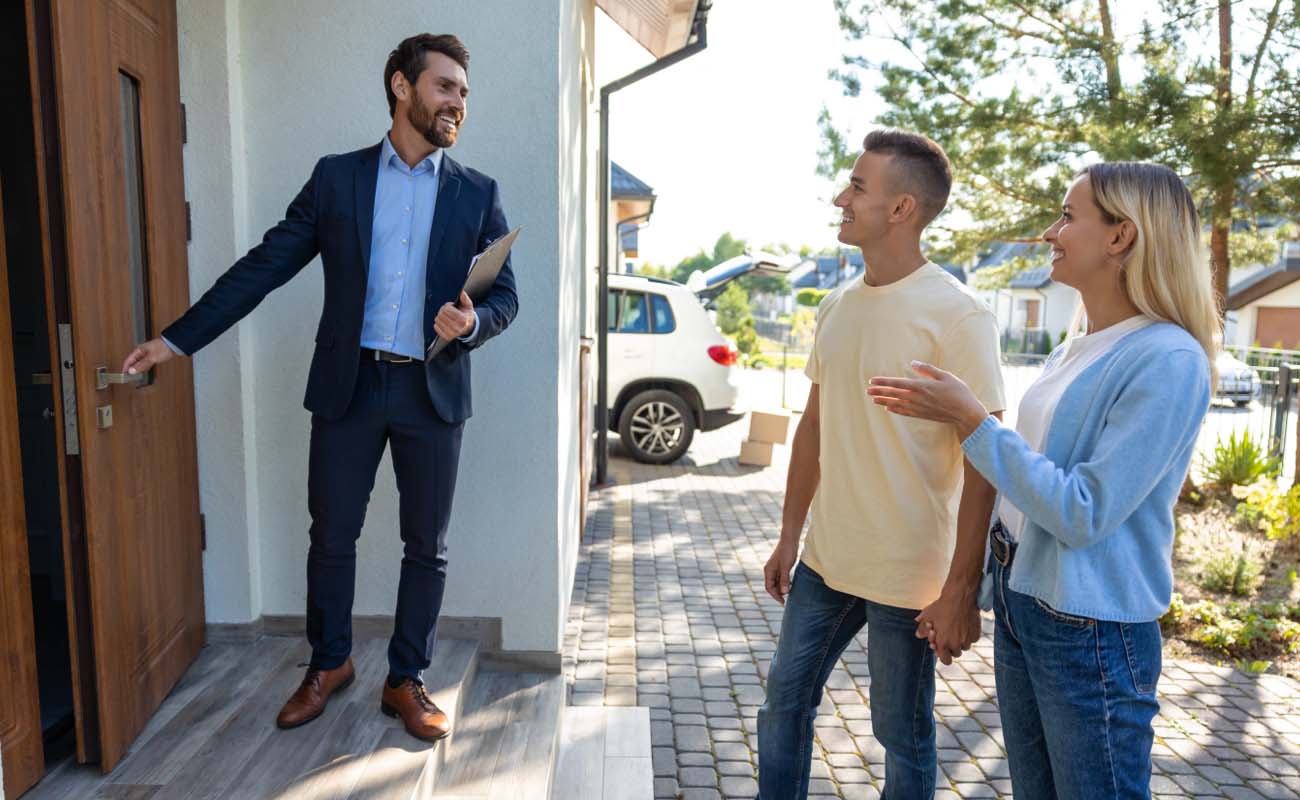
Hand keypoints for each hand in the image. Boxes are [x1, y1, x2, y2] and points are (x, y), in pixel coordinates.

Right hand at [121, 338, 175, 375]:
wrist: (174, 344)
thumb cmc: (163, 348)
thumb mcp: (151, 358)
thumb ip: (141, 365)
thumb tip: (132, 371)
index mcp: (139, 350)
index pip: (128, 360)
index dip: (125, 368)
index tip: (123, 375)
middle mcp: (141, 352)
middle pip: (133, 362)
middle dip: (130, 369)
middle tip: (129, 378)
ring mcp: (146, 354)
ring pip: (138, 363)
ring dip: (136, 369)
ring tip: (135, 376)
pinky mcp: (152, 356)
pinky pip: (144, 363)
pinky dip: (142, 367)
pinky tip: (143, 371)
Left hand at [434, 291, 475, 339]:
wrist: (468, 327)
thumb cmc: (466, 315)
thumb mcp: (468, 306)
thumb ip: (465, 299)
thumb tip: (461, 292)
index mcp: (463, 319)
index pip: (447, 309)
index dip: (448, 305)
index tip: (451, 306)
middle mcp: (457, 328)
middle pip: (441, 314)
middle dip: (443, 310)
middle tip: (447, 310)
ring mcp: (452, 333)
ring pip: (437, 320)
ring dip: (440, 316)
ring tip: (445, 316)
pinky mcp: (447, 337)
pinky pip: (436, 327)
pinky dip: (438, 323)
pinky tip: (443, 322)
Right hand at [763, 540, 798, 604]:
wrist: (790, 540)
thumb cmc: (787, 552)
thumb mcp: (786, 567)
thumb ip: (784, 579)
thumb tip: (784, 593)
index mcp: (768, 571)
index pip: (769, 588)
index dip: (775, 596)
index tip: (783, 602)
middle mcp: (770, 571)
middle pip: (772, 586)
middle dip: (779, 593)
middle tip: (787, 599)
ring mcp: (775, 569)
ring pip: (777, 583)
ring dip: (782, 588)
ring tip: (790, 592)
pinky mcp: (781, 567)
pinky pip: (781, 578)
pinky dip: (785, 583)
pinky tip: (791, 585)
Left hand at [867, 361, 988, 438]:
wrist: (965, 413)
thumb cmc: (958, 392)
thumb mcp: (945, 376)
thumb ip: (928, 369)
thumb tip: (913, 363)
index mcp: (921, 386)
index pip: (897, 383)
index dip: (884, 382)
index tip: (872, 381)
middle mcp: (917, 398)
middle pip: (894, 394)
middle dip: (879, 392)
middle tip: (867, 390)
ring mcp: (919, 408)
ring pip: (897, 404)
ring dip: (884, 401)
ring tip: (873, 399)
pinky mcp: (923, 415)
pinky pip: (905, 412)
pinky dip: (895, 410)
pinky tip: (889, 409)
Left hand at [915, 589, 981, 664]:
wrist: (960, 596)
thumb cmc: (942, 606)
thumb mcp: (928, 616)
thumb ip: (922, 629)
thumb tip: (919, 635)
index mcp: (943, 643)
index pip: (945, 660)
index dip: (942, 655)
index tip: (940, 647)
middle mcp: (957, 644)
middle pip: (955, 653)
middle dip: (951, 646)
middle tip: (947, 635)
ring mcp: (968, 639)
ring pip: (964, 647)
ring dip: (960, 641)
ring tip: (955, 629)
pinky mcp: (976, 633)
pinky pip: (972, 640)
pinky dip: (968, 635)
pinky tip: (963, 625)